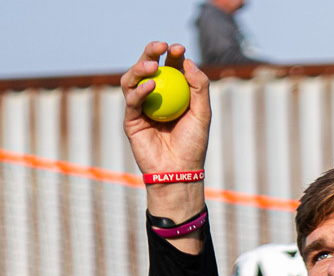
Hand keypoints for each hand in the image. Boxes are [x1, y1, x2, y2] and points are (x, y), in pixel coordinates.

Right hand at [120, 41, 209, 175]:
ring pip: (133, 79)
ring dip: (140, 67)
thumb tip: (189, 61)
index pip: (171, 68)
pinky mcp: (130, 119)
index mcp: (174, 93)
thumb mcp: (202, 114)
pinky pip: (132, 100)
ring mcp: (141, 107)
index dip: (173, 55)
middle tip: (160, 45)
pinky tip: (150, 85)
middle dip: (151, 52)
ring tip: (153, 64)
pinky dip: (140, 90)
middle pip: (148, 68)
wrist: (179, 171)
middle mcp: (155, 97)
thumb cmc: (193, 144)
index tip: (179, 47)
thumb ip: (199, 87)